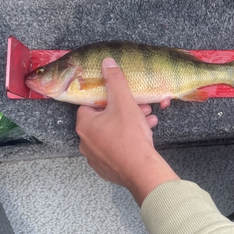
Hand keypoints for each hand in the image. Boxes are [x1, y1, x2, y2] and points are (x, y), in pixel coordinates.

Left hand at [76, 58, 178, 205]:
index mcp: (85, 125)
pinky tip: (144, 136)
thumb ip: (115, 81)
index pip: (90, 104)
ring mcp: (96, 158)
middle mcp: (86, 142)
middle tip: (141, 108)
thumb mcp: (124, 102)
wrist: (141, 170)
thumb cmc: (129, 136)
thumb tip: (107, 63)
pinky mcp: (108, 169)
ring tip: (147, 120)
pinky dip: (129, 141)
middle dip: (124, 111)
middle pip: (104, 119)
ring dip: (129, 125)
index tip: (122, 97)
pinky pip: (117, 149)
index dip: (108, 98)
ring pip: (113, 134)